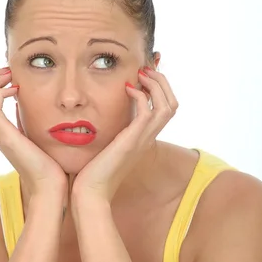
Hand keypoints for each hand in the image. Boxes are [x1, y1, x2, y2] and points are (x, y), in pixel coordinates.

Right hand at [0, 67, 67, 204]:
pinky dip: (0, 92)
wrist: (50, 187)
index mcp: (2, 132)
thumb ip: (31, 123)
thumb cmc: (50, 166)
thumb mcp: (39, 138)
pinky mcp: (4, 136)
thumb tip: (31, 108)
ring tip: (9, 74)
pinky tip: (17, 89)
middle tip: (8, 69)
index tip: (12, 75)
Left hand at [71, 66, 178, 203]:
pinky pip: (149, 113)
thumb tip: (99, 117)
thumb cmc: (91, 173)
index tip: (145, 73)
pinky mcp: (132, 141)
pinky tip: (127, 88)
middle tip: (146, 68)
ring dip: (157, 85)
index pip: (164, 109)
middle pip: (172, 104)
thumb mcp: (104, 146)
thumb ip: (109, 132)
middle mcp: (147, 139)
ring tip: (141, 73)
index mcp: (143, 139)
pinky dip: (142, 95)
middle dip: (162, 82)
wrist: (89, 193)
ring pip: (167, 106)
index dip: (160, 88)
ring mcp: (142, 140)